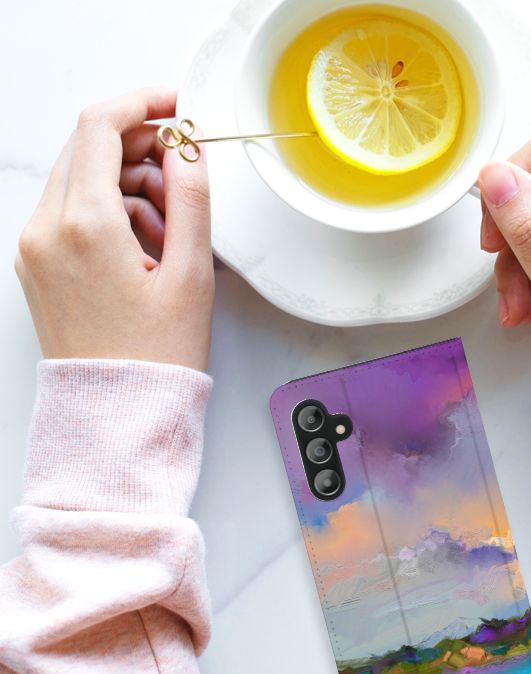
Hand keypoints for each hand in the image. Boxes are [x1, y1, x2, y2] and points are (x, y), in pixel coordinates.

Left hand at [15, 88, 213, 371]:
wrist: (117, 411)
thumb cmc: (156, 354)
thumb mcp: (191, 273)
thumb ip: (192, 198)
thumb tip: (188, 147)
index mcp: (85, 225)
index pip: (101, 127)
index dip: (143, 103)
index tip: (176, 105)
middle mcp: (47, 229)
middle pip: (88, 148)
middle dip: (141, 148)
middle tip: (185, 174)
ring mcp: (36, 246)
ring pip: (82, 178)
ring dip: (129, 183)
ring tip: (172, 229)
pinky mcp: (38, 263)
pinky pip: (72, 210)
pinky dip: (111, 210)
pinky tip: (147, 245)